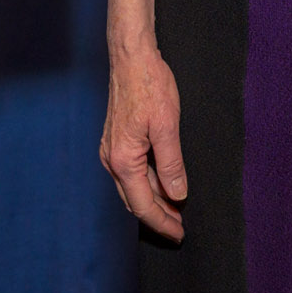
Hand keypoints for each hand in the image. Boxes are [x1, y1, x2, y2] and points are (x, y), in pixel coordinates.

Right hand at [101, 42, 187, 240]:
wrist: (131, 58)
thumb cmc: (149, 85)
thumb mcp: (167, 125)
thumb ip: (171, 164)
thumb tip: (176, 195)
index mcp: (123, 160)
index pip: (143, 204)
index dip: (162, 222)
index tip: (179, 234)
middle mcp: (112, 159)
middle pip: (135, 200)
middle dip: (157, 216)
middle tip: (179, 228)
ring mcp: (111, 150)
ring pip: (132, 187)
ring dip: (153, 201)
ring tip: (175, 210)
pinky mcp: (116, 141)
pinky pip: (131, 173)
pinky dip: (147, 184)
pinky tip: (162, 184)